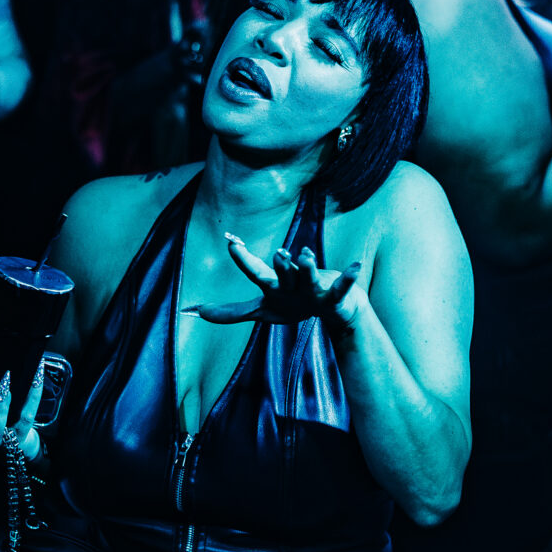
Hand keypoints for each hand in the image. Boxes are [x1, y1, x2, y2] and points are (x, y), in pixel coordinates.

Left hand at [182, 236, 361, 333]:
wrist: (332, 307)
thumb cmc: (295, 304)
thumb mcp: (262, 311)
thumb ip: (231, 311)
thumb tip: (197, 311)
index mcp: (274, 284)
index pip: (255, 270)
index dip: (243, 257)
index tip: (230, 240)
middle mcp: (292, 280)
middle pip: (283, 271)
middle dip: (281, 263)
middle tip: (277, 253)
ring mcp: (314, 286)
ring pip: (310, 274)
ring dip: (308, 265)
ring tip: (305, 254)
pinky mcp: (334, 295)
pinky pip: (342, 286)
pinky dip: (348, 277)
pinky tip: (355, 266)